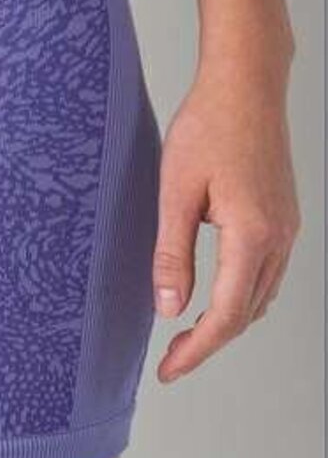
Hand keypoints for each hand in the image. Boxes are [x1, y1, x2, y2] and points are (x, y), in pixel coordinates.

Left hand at [152, 60, 299, 382]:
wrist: (245, 86)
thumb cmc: (207, 128)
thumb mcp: (175, 191)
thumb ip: (171, 252)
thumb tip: (169, 307)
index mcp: (253, 236)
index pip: (227, 315)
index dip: (197, 350)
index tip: (169, 371)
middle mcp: (279, 238)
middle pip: (248, 313)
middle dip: (209, 343)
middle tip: (170, 361)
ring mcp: (287, 228)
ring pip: (261, 296)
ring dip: (226, 321)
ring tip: (186, 335)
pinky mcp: (283, 216)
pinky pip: (266, 273)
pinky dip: (241, 295)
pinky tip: (216, 295)